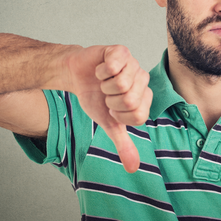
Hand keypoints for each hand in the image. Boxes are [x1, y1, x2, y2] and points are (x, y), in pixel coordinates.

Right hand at [66, 45, 151, 172]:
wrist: (76, 77)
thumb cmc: (95, 98)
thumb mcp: (109, 124)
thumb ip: (123, 144)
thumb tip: (133, 168)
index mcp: (144, 98)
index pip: (138, 115)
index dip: (119, 115)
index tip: (112, 109)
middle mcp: (142, 80)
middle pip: (130, 99)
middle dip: (110, 101)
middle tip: (106, 94)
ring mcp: (133, 64)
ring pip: (121, 83)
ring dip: (104, 85)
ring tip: (103, 82)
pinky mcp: (121, 51)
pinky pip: (114, 65)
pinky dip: (101, 71)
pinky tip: (101, 70)